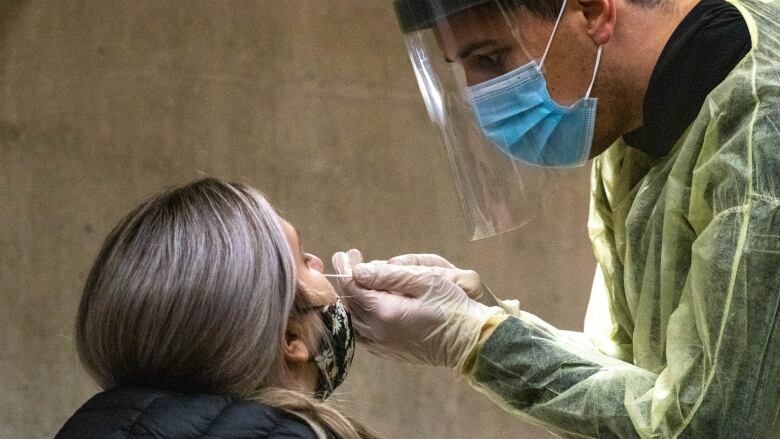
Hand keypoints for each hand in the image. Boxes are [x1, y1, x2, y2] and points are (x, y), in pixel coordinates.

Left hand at [332, 249, 504, 368]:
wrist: (471, 344)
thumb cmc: (453, 307)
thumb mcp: (426, 282)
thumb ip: (389, 275)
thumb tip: (358, 270)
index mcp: (384, 313)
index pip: (352, 287)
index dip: (346, 267)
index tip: (346, 252)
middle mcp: (377, 332)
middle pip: (348, 304)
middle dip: (347, 281)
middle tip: (350, 261)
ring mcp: (382, 346)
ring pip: (353, 321)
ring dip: (351, 299)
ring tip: (357, 281)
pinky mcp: (389, 353)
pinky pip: (363, 334)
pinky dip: (359, 316)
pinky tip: (367, 304)